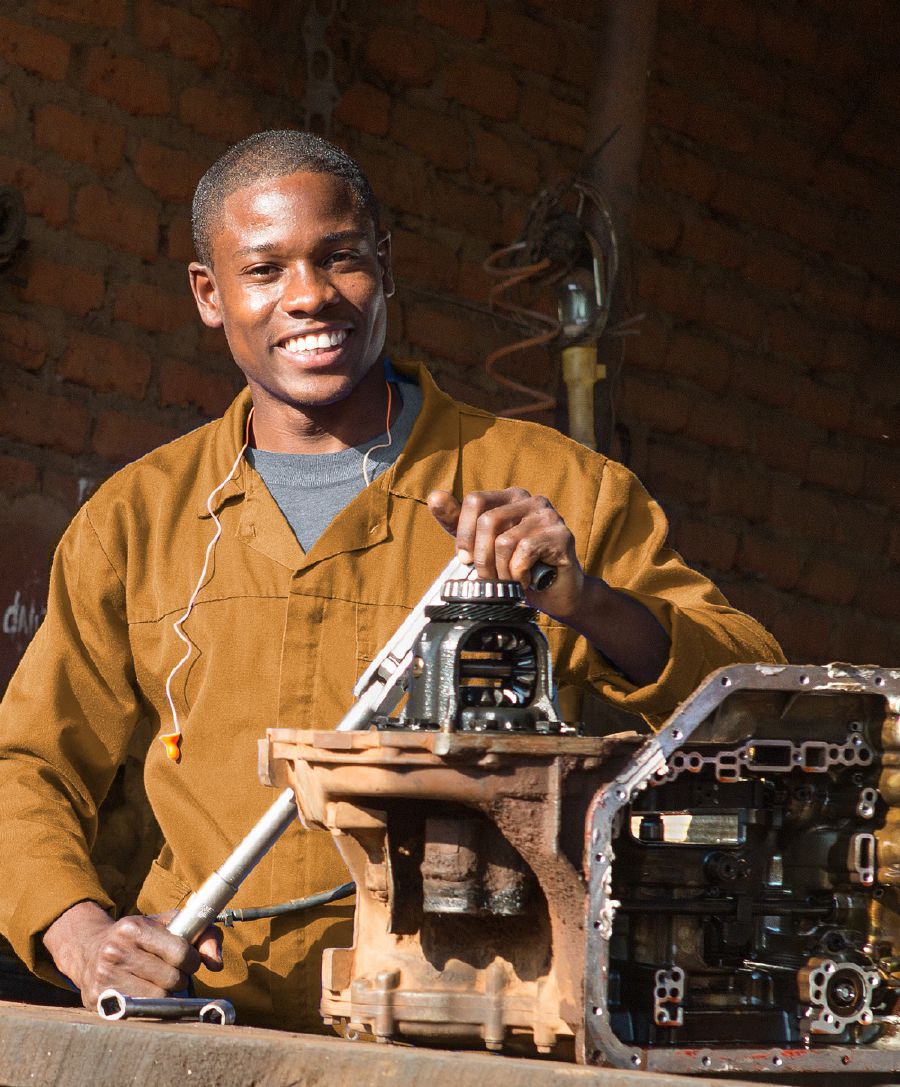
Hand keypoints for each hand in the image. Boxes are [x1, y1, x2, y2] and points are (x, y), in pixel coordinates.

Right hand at [43, 900, 221, 1010]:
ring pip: (157, 999)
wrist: (90, 948)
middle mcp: (115, 951)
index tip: (188, 960)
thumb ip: (202, 935)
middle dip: (179, 978)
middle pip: (171, 979)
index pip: (180, 952)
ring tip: (159, 984)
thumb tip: (216, 963)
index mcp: (134, 927)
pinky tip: (145, 994)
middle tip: (172, 973)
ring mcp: (104, 977)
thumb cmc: (139, 937)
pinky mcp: (97, 999)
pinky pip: (138, 1012)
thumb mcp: (168, 924)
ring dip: (166, 995)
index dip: (192, 960)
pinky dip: (149, 1007)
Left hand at [427, 488, 584, 619]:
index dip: (464, 533)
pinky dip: (518, 574)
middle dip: (482, 559)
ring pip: (504, 541)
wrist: (558, 594)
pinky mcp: (561, 535)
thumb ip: (458, 522)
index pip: (475, 500)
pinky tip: (526, 580)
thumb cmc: (520, 568)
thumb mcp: (482, 545)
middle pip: (488, 522)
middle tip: (488, 578)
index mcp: (510, 497)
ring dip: (501, 571)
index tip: (465, 559)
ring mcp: (548, 515)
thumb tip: (435, 496)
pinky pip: (523, 553)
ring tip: (509, 581)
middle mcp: (531, 500)